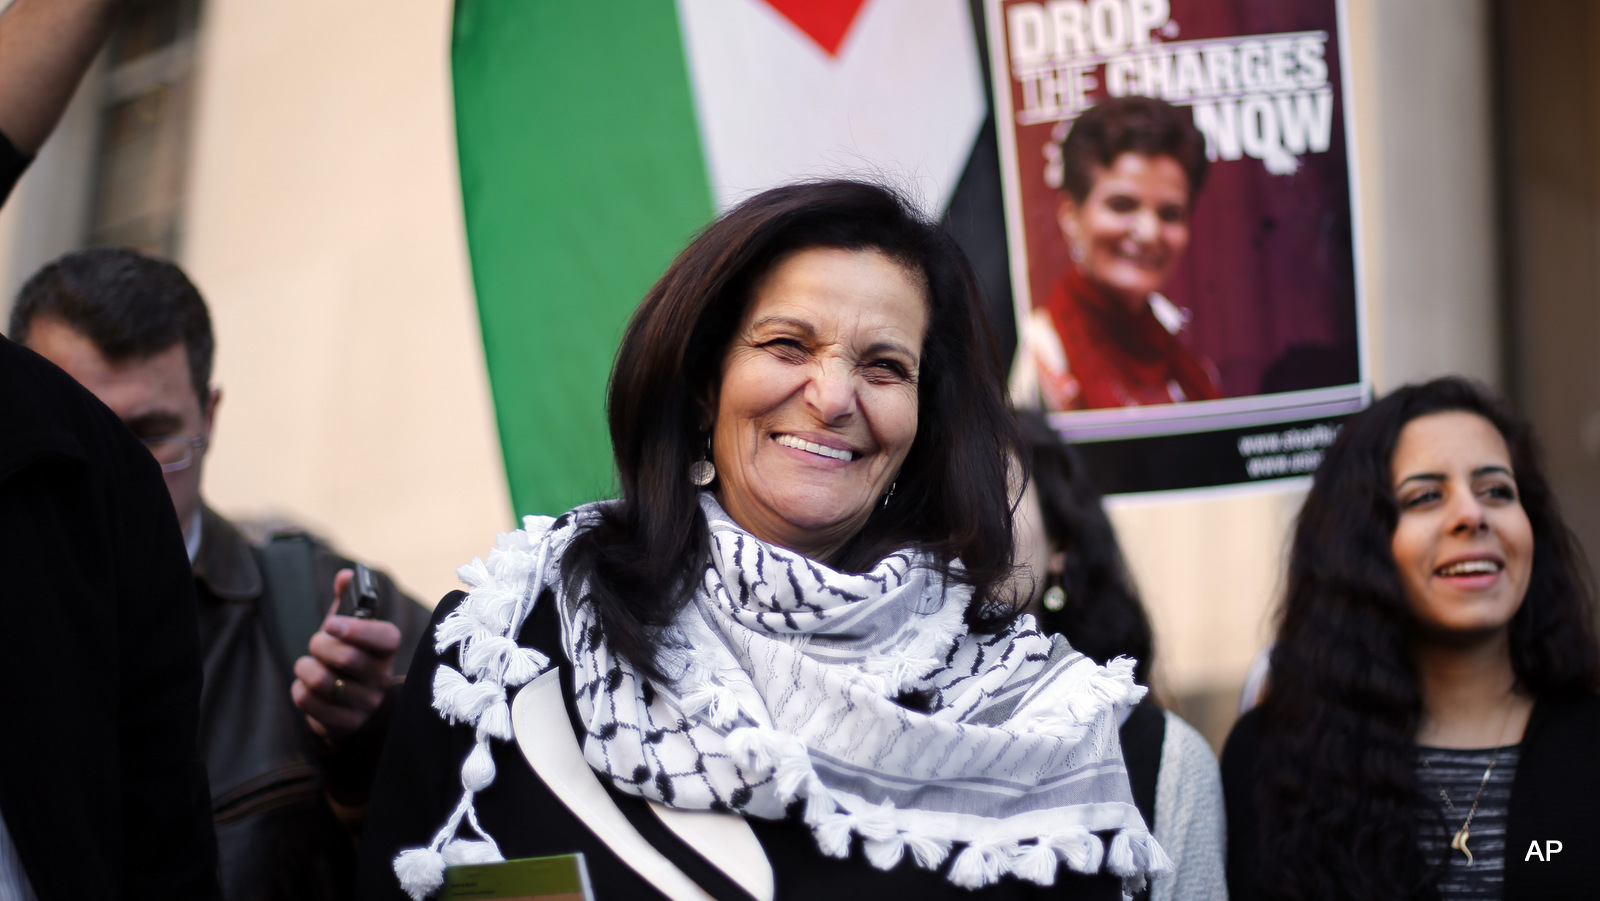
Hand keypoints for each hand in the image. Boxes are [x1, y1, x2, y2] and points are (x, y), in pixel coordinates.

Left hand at [290, 568, 401, 744]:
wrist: (354, 707)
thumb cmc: (350, 659)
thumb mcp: (350, 630)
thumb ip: (348, 600)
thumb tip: (346, 575)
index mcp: (387, 651)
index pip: (386, 638)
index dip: (358, 629)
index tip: (330, 623)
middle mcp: (381, 679)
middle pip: (347, 658)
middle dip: (320, 645)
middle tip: (316, 643)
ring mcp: (364, 704)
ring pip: (323, 681)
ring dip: (305, 667)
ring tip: (309, 665)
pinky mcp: (344, 725)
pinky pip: (308, 701)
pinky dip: (299, 688)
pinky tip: (306, 686)